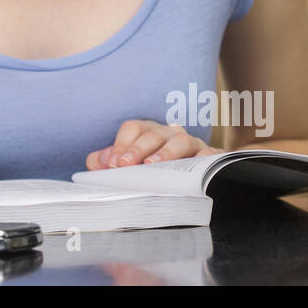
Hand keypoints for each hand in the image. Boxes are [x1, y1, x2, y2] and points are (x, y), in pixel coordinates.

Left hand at [85, 119, 221, 169]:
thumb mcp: (134, 164)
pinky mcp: (212, 157)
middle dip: (137, 149)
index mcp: (151, 132)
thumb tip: (95, 161)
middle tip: (124, 164)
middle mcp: (172, 134)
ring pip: (180, 141)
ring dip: (165, 152)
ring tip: (151, 166)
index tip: (112, 163)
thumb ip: (112, 162)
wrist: (199, 179)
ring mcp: (193, 144)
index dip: (122, 143)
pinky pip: (209, 155)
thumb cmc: (160, 170)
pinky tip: (194, 170)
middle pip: (154, 134)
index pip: (134, 128)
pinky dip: (203, 160)